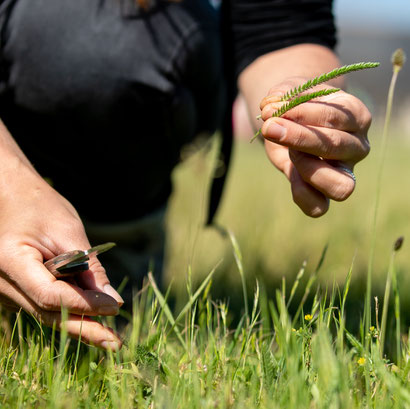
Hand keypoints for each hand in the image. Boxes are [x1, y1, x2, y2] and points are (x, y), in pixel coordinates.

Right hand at [0, 164, 123, 349]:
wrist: (12, 196)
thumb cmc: (40, 206)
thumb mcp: (68, 229)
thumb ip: (89, 266)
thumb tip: (112, 301)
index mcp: (10, 261)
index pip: (49, 294)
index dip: (83, 304)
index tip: (114, 308)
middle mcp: (2, 282)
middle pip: (47, 312)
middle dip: (84, 329)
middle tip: (115, 344)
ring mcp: (6, 289)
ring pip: (46, 313)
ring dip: (79, 324)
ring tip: (109, 338)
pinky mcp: (16, 289)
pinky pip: (44, 305)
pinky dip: (69, 311)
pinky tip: (92, 319)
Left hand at [259, 77, 370, 216]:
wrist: (291, 122)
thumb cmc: (296, 107)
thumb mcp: (290, 94)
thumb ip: (282, 97)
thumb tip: (269, 109)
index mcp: (357, 116)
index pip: (335, 116)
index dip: (300, 113)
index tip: (271, 109)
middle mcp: (358, 147)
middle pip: (336, 147)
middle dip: (298, 136)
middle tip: (269, 126)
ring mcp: (345, 173)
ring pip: (340, 187)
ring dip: (308, 168)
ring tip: (289, 152)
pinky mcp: (325, 193)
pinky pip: (319, 207)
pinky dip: (301, 194)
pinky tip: (288, 171)